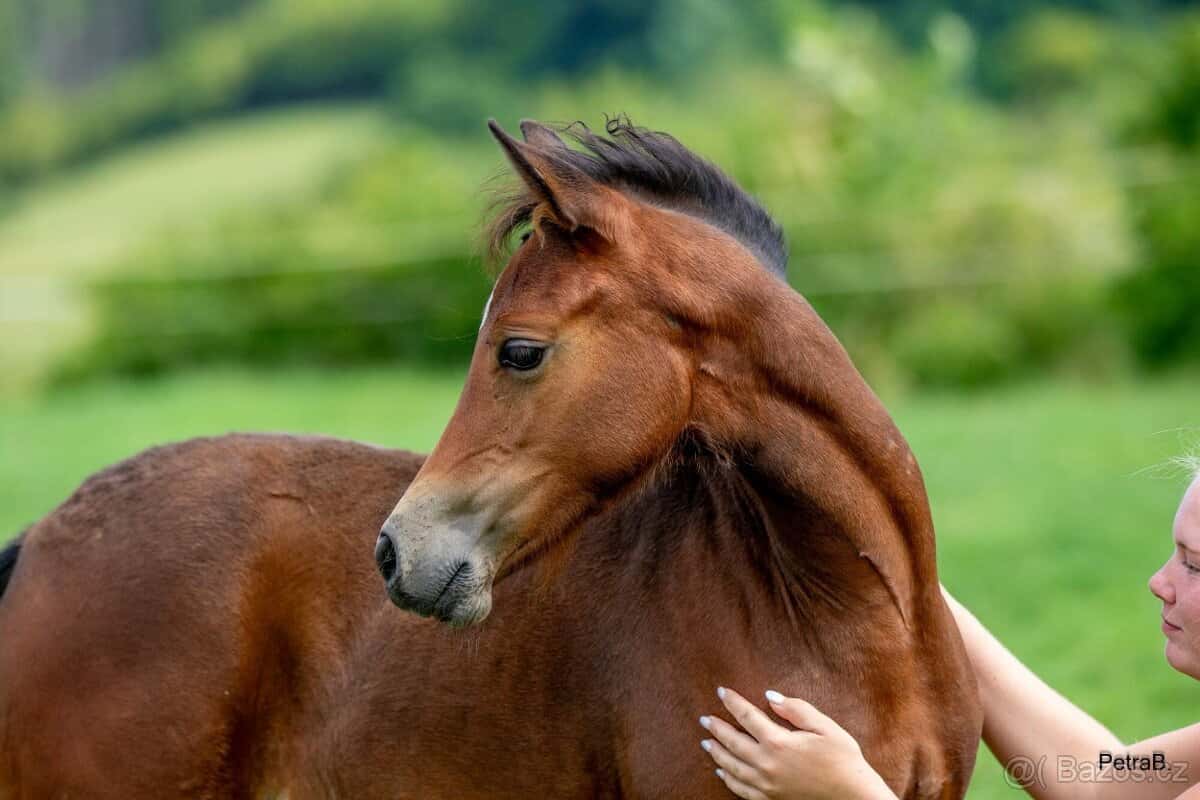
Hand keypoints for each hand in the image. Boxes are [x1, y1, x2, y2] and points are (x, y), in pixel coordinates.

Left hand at [698, 687, 896, 799]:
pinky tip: (721, 771)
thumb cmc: (843, 759)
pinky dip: (728, 779)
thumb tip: (770, 696)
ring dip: (717, 753)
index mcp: (779, 743)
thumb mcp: (825, 727)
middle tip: (704, 719)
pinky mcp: (770, 799)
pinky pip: (741, 789)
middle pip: (733, 742)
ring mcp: (767, 785)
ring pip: (732, 767)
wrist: (853, 797)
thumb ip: (796, 709)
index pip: (747, 716)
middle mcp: (768, 764)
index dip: (732, 702)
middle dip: (716, 728)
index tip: (721, 691)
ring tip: (705, 742)